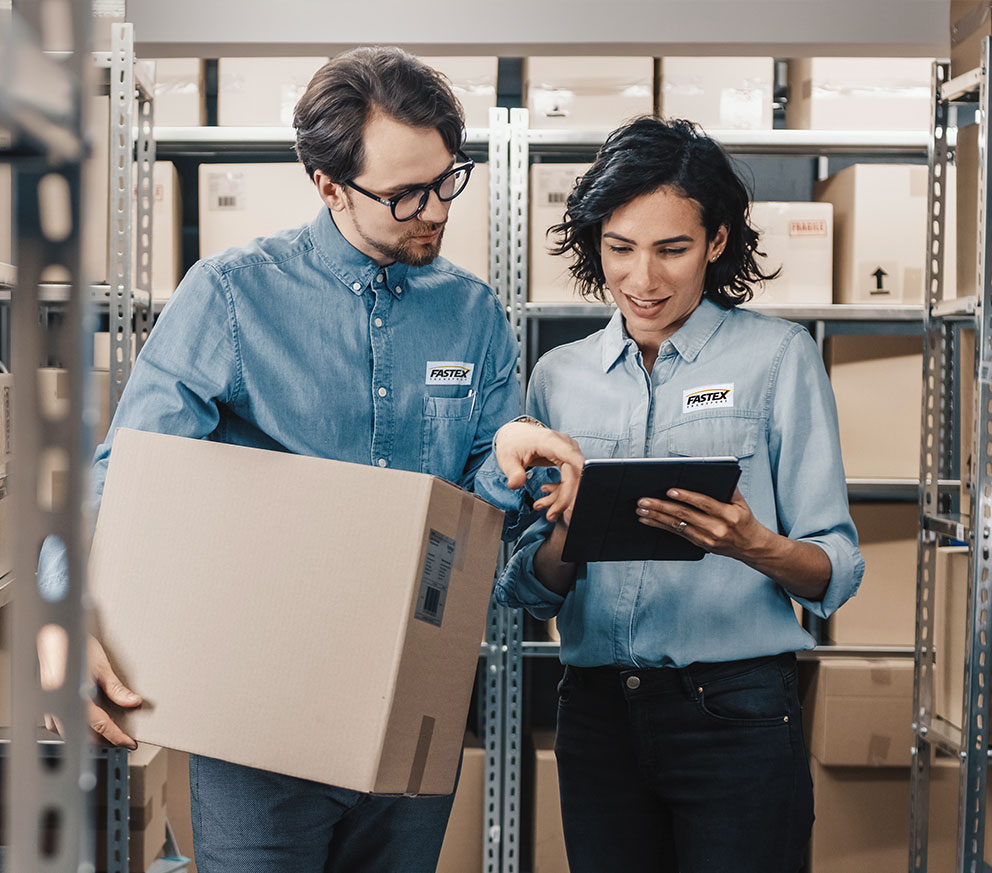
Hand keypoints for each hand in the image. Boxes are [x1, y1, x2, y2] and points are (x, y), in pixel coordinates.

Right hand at [38, 628, 141, 747]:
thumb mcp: (100, 665)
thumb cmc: (72, 646)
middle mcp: (58, 705)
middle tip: (121, 739)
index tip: (128, 742)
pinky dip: (76, 727)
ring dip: (89, 735)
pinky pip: (61, 724)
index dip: (116, 736)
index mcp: (73, 696)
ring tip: (108, 733)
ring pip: (71, 732)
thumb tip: (133, 701)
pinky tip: (86, 723)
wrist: (53, 635)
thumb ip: (116, 688)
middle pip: (83, 734)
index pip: (99, 725)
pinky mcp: (46, 704)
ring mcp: (49, 707)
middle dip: (104, 739)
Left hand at [494, 421, 584, 521]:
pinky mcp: (568, 460)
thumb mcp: (507, 458)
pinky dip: (560, 492)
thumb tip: (515, 485)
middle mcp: (564, 445)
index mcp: (550, 441)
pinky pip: (571, 479)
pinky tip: (545, 494)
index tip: (587, 486)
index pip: (570, 455)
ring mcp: (568, 452)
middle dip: (564, 498)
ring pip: (575, 480)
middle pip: (574, 475)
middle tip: (550, 515)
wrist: (515, 435)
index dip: (581, 470)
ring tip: (541, 506)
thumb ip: (512, 472)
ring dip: (561, 498)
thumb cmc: (513, 443)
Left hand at [634, 486, 767, 560]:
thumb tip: (712, 472)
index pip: (704, 503)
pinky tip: (648, 520)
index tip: (669, 491)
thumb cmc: (744, 520)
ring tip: (641, 509)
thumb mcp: (741, 502)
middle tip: (644, 501)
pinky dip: (660, 525)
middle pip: (685, 515)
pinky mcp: (700, 544)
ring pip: (677, 526)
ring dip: (656, 517)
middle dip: (661, 507)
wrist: (751, 546)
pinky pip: (677, 533)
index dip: (686, 496)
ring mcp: (707, 538)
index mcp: (728, 514)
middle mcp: (716, 528)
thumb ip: (728, 488)